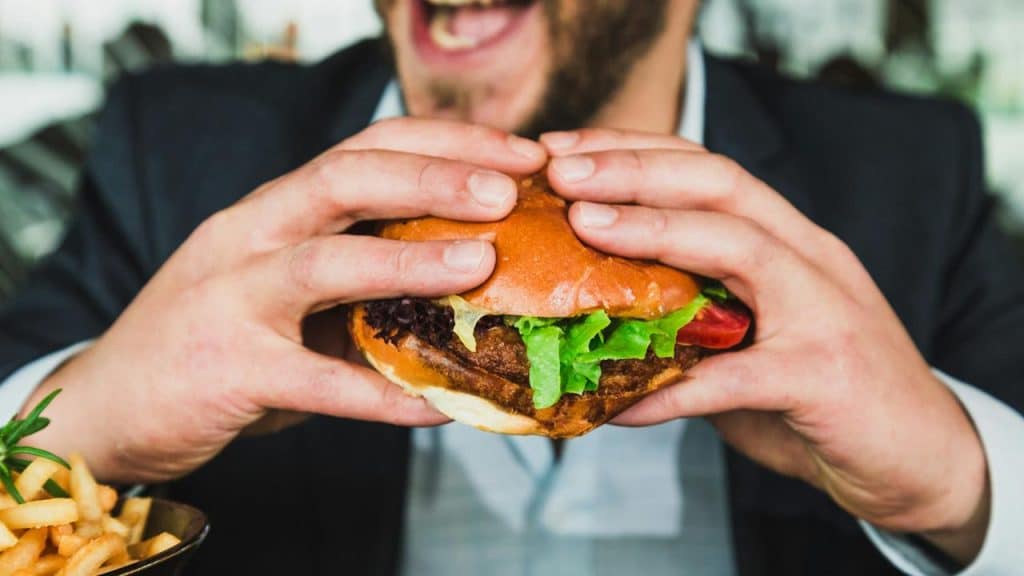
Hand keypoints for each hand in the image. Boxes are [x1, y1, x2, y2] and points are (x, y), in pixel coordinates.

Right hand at [24, 118, 546, 483]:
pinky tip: (441, 406)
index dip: (446, 144)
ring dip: (409, 260)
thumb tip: (466, 280)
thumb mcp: (282, 285)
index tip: (517, 155)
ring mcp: (232, 299)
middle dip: (433, 176)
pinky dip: (383, 395)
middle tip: (509, 190)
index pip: (365, 148)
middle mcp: (250, 235)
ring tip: (481, 264)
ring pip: (324, 263)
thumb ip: (354, 274)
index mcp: (274, 208)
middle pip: (345, 178)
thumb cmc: (216, 337)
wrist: (108, 401)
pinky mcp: (228, 370)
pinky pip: (318, 383)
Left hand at [541, 128, 988, 563]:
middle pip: (720, 182)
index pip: (707, 168)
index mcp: (788, 240)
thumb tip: (595, 313)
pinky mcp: (824, 376)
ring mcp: (824, 310)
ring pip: (738, 245)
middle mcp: (809, 258)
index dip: (634, 150)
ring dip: (653, 229)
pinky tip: (616, 403)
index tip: (563, 151)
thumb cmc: (823, 393)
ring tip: (583, 226)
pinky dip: (671, 388)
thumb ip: (693, 317)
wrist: (920, 458)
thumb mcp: (754, 336)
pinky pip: (733, 378)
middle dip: (635, 167)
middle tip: (559, 171)